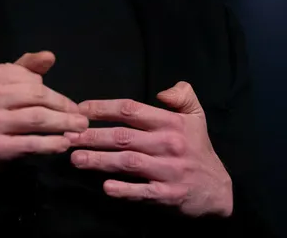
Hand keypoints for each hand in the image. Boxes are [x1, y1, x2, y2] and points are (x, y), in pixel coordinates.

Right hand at [0, 51, 87, 175]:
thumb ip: (22, 69)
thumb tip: (49, 56)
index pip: (32, 79)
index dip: (54, 92)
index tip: (69, 103)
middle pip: (37, 97)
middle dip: (64, 107)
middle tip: (81, 116)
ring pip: (38, 118)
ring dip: (64, 124)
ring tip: (79, 128)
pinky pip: (31, 143)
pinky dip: (51, 143)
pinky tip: (63, 143)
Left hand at [67, 81, 232, 217]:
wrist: (218, 189)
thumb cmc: (199, 149)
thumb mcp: (197, 115)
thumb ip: (182, 95)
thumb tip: (162, 92)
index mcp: (171, 123)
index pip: (131, 110)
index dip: (103, 108)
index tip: (81, 110)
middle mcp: (168, 144)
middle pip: (123, 137)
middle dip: (92, 136)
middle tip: (68, 136)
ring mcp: (168, 170)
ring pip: (128, 163)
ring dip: (100, 160)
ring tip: (75, 159)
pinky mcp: (168, 194)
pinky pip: (143, 191)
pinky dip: (125, 190)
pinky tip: (106, 187)